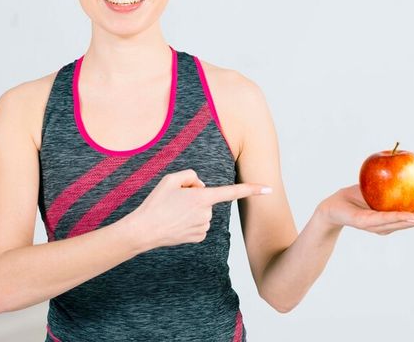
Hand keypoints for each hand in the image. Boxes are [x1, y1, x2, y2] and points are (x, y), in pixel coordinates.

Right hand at [132, 169, 271, 248]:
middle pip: (208, 199)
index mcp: (203, 198)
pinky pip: (200, 224)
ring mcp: (204, 227)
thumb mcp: (170, 179)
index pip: (232, 192)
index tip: (269, 189)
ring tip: (172, 213)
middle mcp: (207, 213)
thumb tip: (201, 186)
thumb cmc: (155, 203)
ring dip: (192, 210)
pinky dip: (190, 222)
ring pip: (204, 212)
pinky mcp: (199, 237)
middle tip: (174, 201)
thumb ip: (190, 176)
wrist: (144, 231)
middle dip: (196, 197)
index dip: (252, 189)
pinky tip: (177, 223)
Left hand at [318, 184, 413, 235]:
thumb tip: (412, 170)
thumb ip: (395, 184)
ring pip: (402, 222)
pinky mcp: (366, 223)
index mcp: (393, 218)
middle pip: (413, 222)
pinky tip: (410, 216)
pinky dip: (399, 217)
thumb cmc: (356, 196)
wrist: (333, 205)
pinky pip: (384, 219)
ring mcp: (377, 226)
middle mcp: (388, 225)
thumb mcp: (380, 189)